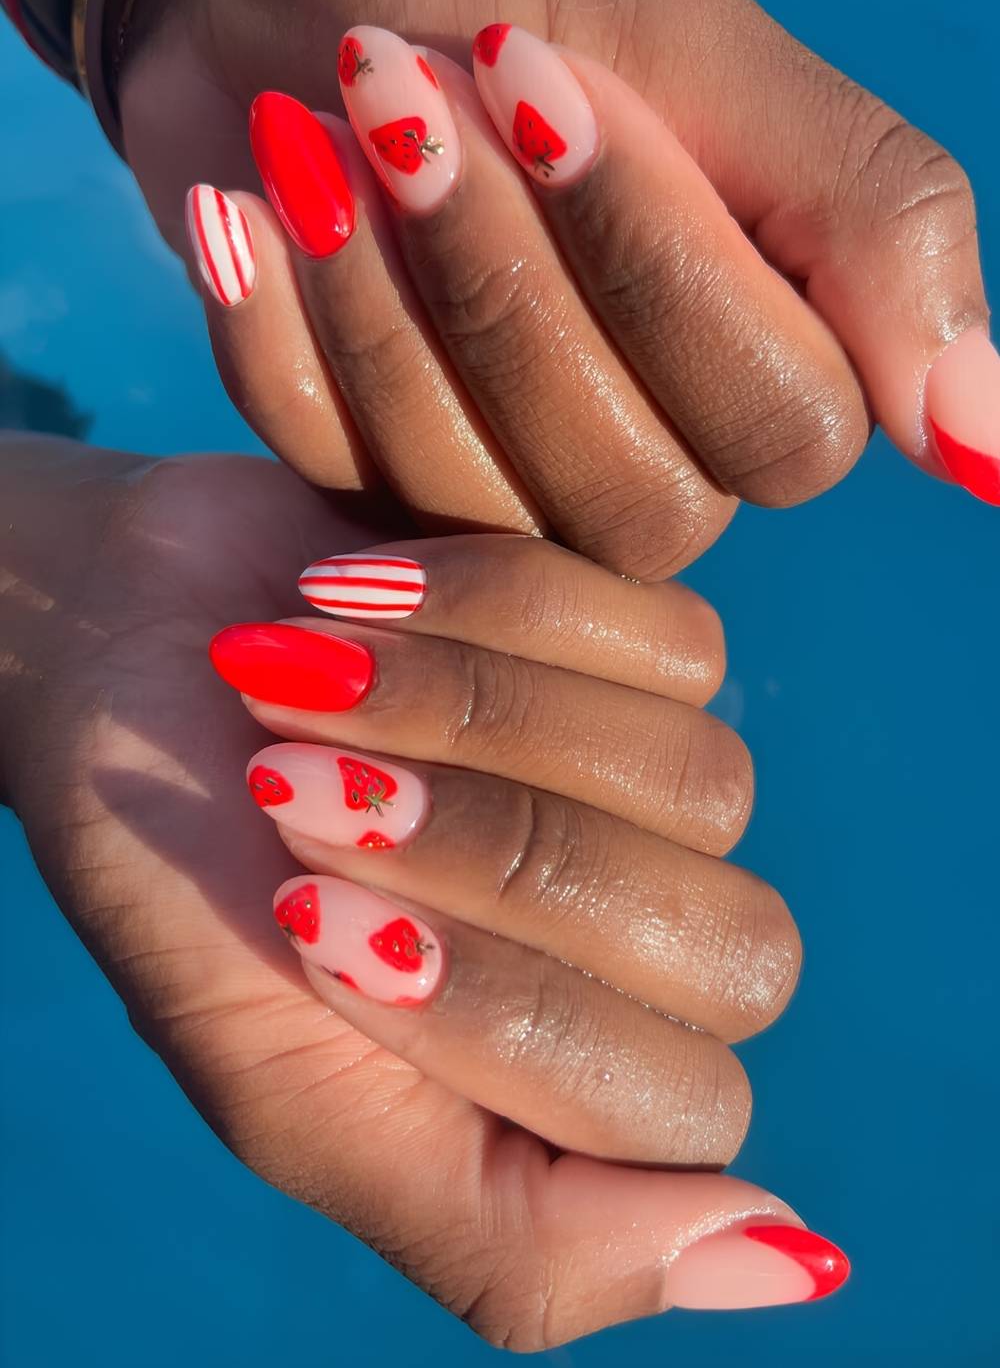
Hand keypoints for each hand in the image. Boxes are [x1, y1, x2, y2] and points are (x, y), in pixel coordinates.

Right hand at [0, 436, 846, 1347]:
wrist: (113, 653)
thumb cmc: (187, 885)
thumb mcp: (296, 1100)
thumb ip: (518, 1247)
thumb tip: (789, 1261)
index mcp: (577, 1096)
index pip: (679, 1109)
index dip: (497, 1008)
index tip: (301, 919)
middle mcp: (646, 954)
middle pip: (727, 949)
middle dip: (497, 859)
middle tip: (298, 789)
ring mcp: (662, 794)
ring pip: (709, 786)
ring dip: (476, 720)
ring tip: (308, 674)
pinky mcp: (652, 646)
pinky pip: (676, 644)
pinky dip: (499, 609)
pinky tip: (365, 590)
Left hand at [118, 0, 995, 580]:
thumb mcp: (694, 49)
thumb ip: (869, 219)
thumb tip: (976, 430)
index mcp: (776, 358)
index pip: (784, 425)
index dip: (656, 264)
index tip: (536, 74)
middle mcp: (663, 460)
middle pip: (637, 493)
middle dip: (508, 282)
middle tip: (401, 93)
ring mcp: (513, 497)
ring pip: (482, 502)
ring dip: (385, 299)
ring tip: (318, 132)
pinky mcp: (378, 489)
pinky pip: (336, 477)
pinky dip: (278, 329)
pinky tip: (249, 208)